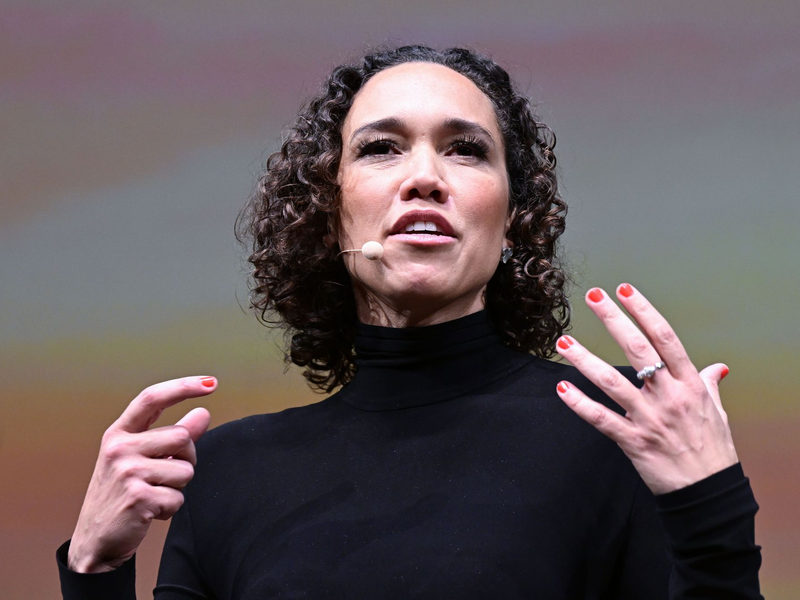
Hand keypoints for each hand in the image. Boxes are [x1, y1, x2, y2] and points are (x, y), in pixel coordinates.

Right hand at [67, 376, 215, 572]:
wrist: (96, 539)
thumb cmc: (123, 493)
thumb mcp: (142, 458)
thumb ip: (174, 435)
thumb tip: (203, 413)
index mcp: (119, 433)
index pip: (152, 398)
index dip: (183, 387)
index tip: (210, 383)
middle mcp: (119, 448)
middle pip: (181, 437)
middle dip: (186, 458)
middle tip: (164, 475)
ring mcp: (126, 472)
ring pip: (185, 470)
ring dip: (178, 486)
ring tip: (153, 493)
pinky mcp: (137, 497)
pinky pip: (178, 497)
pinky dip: (171, 507)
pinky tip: (150, 511)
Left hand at [555, 284, 737, 494]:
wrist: (709, 493)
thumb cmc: (713, 450)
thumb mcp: (717, 412)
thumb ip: (710, 384)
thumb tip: (718, 367)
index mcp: (690, 384)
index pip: (665, 338)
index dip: (644, 311)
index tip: (624, 290)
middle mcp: (669, 396)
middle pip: (638, 349)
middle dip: (614, 319)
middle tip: (593, 297)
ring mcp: (649, 419)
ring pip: (612, 382)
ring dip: (584, 360)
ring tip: (563, 341)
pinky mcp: (633, 442)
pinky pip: (601, 419)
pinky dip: (579, 404)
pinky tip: (561, 389)